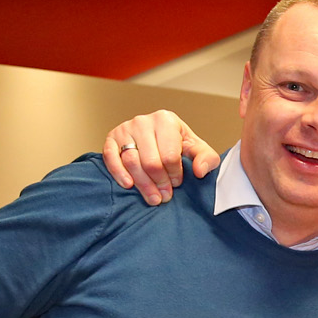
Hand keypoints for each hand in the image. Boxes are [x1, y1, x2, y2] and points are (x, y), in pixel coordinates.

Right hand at [101, 110, 221, 205]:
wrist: (157, 139)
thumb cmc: (178, 145)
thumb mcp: (197, 149)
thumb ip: (207, 158)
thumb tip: (199, 171)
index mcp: (166, 120)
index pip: (170, 155)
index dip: (175, 174)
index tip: (177, 183)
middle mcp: (143, 121)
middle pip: (150, 161)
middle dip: (159, 183)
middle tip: (165, 196)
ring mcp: (125, 129)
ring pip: (131, 162)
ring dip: (142, 184)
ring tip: (153, 198)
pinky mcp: (110, 139)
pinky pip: (111, 158)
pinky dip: (119, 173)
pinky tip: (128, 185)